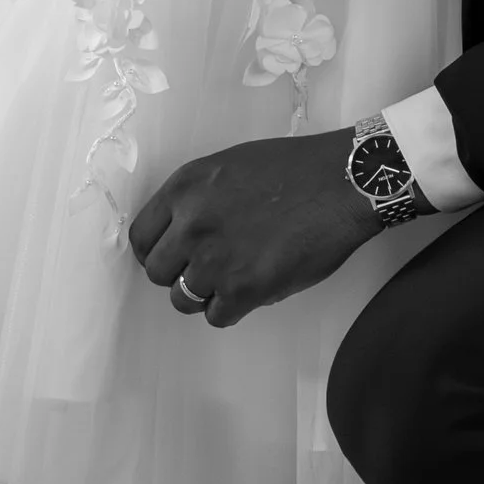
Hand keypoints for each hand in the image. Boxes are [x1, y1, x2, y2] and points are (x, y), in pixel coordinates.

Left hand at [128, 130, 381, 323]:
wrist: (342, 182)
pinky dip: (232, 309)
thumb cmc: (296, 169)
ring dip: (205, 295)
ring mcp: (215, 259)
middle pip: (157, 272)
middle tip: (207, 270)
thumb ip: (198, 198)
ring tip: (234, 281)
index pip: (141, 236)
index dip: (155, 252)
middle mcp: (191, 224)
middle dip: (178, 274)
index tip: (171, 258)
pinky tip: (252, 291)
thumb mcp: (230, 167)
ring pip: (183, 299)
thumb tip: (182, 232)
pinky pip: (217, 316)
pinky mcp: (244, 289)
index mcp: (185, 188)